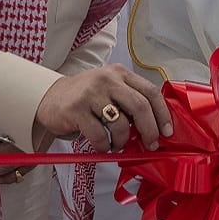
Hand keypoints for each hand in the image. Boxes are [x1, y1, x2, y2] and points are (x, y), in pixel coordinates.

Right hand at [34, 64, 173, 152]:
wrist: (50, 97)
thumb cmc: (86, 98)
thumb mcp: (110, 90)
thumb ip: (130, 101)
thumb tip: (155, 128)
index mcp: (121, 73)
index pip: (151, 92)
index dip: (162, 114)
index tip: (167, 132)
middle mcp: (108, 79)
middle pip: (140, 106)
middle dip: (149, 130)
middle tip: (150, 145)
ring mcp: (91, 93)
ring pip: (120, 123)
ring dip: (122, 141)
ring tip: (117, 145)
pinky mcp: (76, 109)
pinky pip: (98, 135)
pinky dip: (103, 146)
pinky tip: (101, 146)